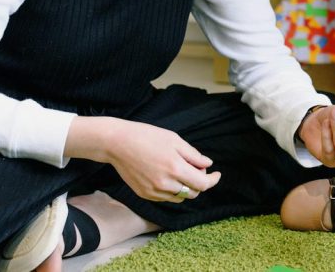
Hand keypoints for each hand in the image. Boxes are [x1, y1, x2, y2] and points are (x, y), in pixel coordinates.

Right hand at [69, 117, 220, 201]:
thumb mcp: (175, 140)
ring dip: (186, 187)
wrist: (117, 143)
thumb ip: (194, 155)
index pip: (202, 184)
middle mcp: (165, 184)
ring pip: (179, 197)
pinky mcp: (144, 194)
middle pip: (193, 193)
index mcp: (175, 168)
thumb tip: (207, 165)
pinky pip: (166, 198)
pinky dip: (172, 190)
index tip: (216, 174)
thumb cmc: (147, 136)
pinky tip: (167, 175)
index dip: (213, 180)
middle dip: (199, 183)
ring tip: (180, 170)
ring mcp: (153, 191)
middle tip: (196, 168)